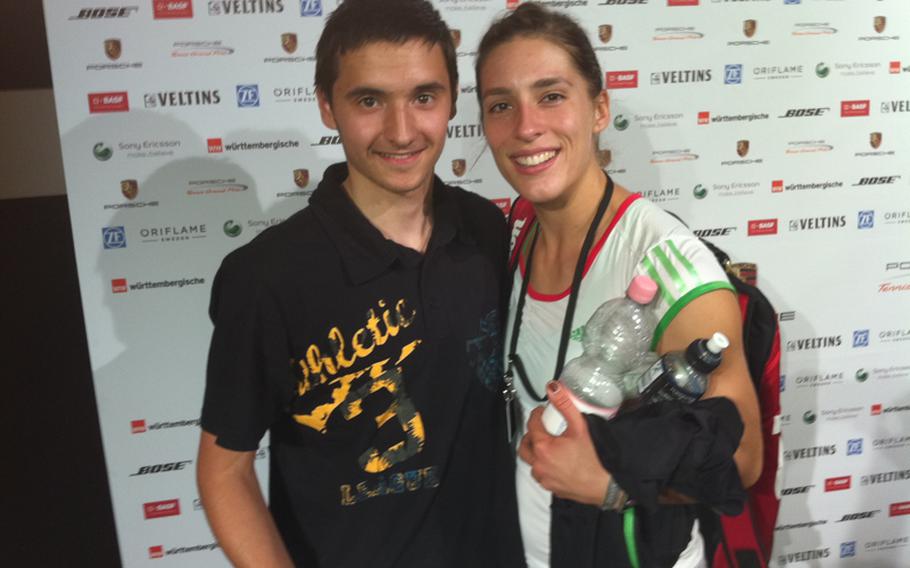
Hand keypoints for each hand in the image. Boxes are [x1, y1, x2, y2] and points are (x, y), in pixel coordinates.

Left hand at [518, 381, 610, 505]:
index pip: (532, 424)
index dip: (537, 414)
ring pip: (531, 462)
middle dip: (530, 435)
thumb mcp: (580, 426)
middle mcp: (539, 465)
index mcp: (543, 448)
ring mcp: (544, 478)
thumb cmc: (594, 459)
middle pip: (525, 445)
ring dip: (535, 452)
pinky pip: (540, 475)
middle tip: (542, 429)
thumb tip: (553, 388)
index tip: (543, 412)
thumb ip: (564, 405)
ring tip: (548, 445)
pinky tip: (555, 461)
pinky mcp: (551, 488)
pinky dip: (543, 466)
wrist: (606, 486)